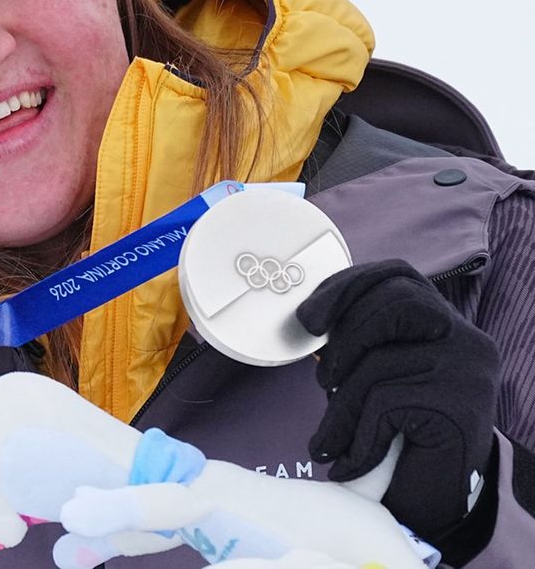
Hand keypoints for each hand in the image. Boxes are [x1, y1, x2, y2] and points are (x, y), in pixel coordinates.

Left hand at [297, 259, 498, 537]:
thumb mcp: (380, 378)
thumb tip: (310, 319)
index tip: (309, 319)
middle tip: (322, 382)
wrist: (437, 501)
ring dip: (342, 402)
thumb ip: (360, 343)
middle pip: (392, 304)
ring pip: (381, 361)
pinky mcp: (460, 407)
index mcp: (446, 324)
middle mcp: (467, 340)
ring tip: (329, 436)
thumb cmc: (399, 436)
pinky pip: (386, 404)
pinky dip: (356, 435)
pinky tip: (349, 460)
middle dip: (343, 340)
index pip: (399, 276)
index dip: (347, 285)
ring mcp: (468, 372)